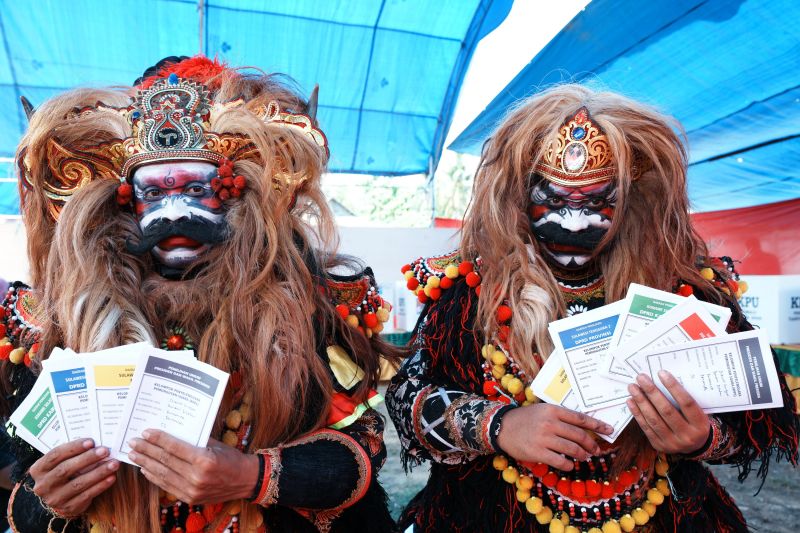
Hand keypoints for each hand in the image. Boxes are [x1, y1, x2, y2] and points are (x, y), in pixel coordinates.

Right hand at [29, 439, 118, 517]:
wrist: (61, 498)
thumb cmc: (64, 472)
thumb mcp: (61, 462)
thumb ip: (72, 453)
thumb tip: (96, 442)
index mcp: (39, 469)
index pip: (55, 455)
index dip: (73, 447)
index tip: (91, 441)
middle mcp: (43, 485)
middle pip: (66, 469)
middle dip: (88, 459)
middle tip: (105, 451)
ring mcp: (55, 498)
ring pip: (78, 483)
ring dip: (98, 472)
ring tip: (114, 464)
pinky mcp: (68, 507)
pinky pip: (86, 495)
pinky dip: (101, 485)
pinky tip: (111, 477)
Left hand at [128, 430, 258, 503]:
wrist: (246, 481)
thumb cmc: (232, 458)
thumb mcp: (215, 444)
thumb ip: (194, 440)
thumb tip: (171, 432)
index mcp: (204, 460)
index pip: (174, 448)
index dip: (158, 439)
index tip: (145, 432)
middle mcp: (196, 477)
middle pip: (165, 461)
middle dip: (147, 450)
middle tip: (133, 442)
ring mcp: (192, 490)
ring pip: (163, 475)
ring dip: (146, 463)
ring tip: (134, 454)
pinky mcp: (190, 498)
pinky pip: (167, 486)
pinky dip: (154, 477)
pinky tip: (146, 469)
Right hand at [496, 403, 612, 470]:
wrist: (502, 428)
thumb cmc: (525, 419)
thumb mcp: (542, 411)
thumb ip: (561, 417)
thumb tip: (583, 428)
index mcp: (553, 410)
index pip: (580, 418)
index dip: (597, 425)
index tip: (609, 430)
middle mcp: (550, 422)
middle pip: (579, 435)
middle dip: (591, 444)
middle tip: (595, 450)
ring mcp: (544, 438)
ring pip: (573, 449)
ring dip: (582, 455)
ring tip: (584, 456)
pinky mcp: (538, 452)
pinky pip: (561, 461)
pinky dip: (569, 464)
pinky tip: (569, 464)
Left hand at [627, 371, 709, 454]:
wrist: (696, 446)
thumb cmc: (695, 422)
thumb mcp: (699, 412)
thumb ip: (685, 400)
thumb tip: (664, 379)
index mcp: (700, 425)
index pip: (687, 403)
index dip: (674, 387)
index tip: (661, 373)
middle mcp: (687, 436)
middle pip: (667, 411)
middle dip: (652, 392)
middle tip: (641, 378)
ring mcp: (673, 443)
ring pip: (653, 419)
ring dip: (641, 401)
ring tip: (633, 388)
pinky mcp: (659, 446)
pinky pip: (646, 427)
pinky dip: (637, 413)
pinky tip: (631, 401)